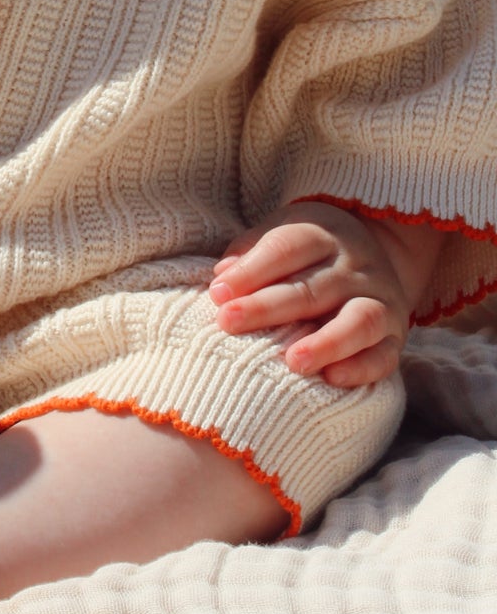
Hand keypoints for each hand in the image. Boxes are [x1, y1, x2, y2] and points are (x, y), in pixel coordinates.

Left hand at [207, 201, 436, 387]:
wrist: (379, 252)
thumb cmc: (308, 252)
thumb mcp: (281, 234)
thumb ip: (251, 252)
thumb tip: (222, 275)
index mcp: (322, 235)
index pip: (285, 248)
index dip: (250, 271)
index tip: (217, 294)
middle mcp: (355, 266)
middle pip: (312, 288)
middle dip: (268, 307)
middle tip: (229, 322)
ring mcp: (381, 300)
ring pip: (359, 321)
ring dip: (326, 342)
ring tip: (293, 362)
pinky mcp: (396, 335)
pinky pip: (385, 355)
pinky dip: (362, 368)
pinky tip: (333, 379)